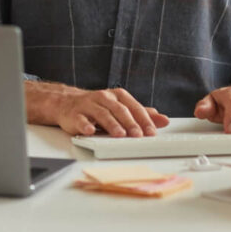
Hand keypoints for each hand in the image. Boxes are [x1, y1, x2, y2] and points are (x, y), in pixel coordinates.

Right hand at [25, 80, 169, 136]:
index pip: (133, 107)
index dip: (143, 119)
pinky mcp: (74, 114)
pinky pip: (81, 119)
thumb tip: (163, 120)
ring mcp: (88, 105)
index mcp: (117, 96)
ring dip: (112, 124)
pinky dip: (86, 125)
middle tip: (138, 135)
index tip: (152, 132)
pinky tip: (90, 131)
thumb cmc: (97, 107)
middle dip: (130, 123)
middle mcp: (103, 98)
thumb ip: (141, 114)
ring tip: (119, 134)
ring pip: (102, 113)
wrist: (67, 103)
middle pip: (119, 109)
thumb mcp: (120, 108)